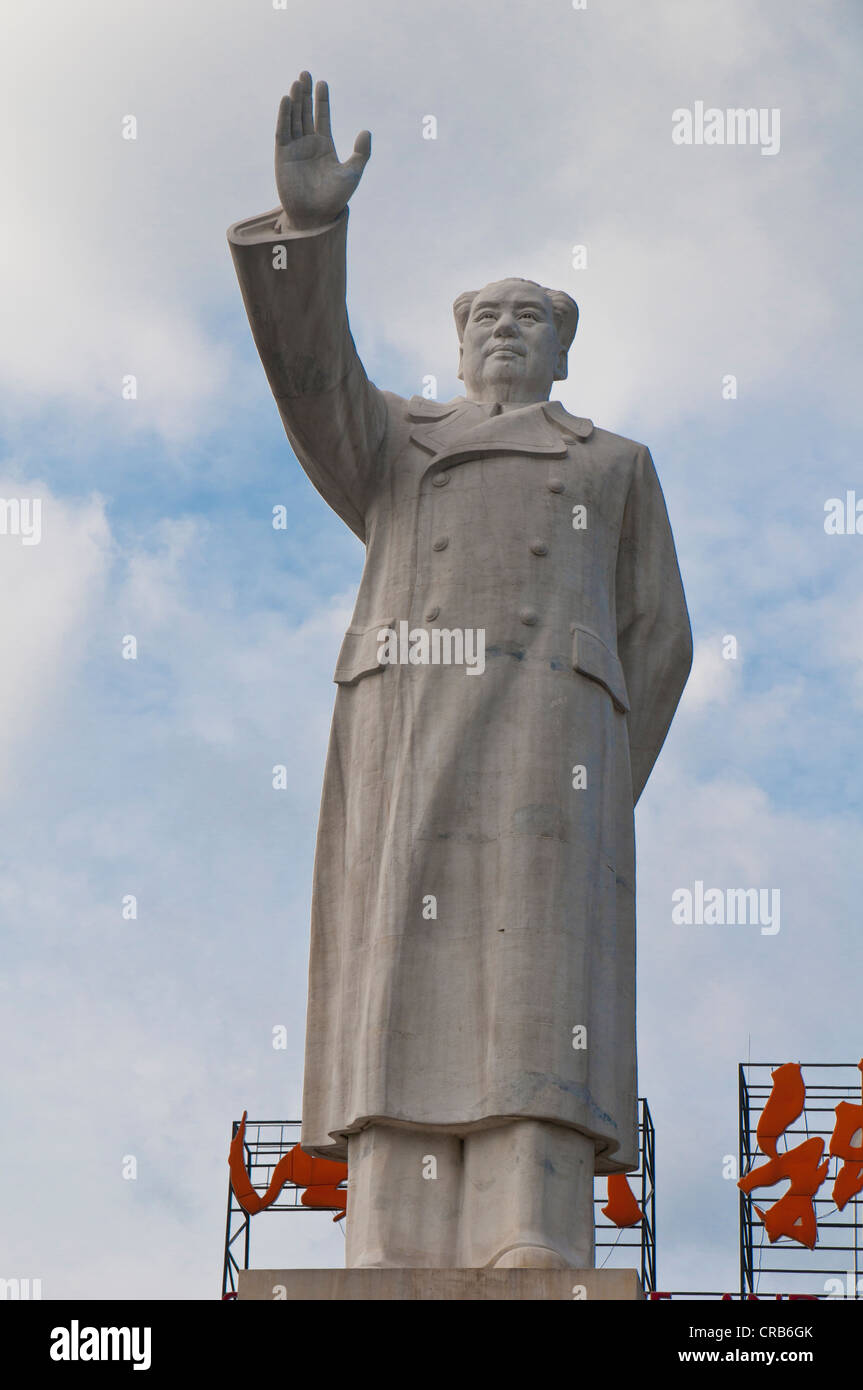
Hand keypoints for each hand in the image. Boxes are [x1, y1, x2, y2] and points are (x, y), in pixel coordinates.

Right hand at [275, 71, 370, 230]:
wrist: (316, 216)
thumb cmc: (335, 198)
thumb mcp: (353, 173)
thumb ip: (361, 153)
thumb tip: (366, 131)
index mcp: (325, 146)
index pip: (322, 117)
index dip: (322, 100)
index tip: (323, 83)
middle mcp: (308, 144)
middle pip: (306, 112)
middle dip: (305, 94)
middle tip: (306, 74)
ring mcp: (295, 149)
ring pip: (294, 118)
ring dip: (294, 100)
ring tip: (297, 82)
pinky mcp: (283, 156)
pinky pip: (282, 131)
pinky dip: (283, 116)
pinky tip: (286, 100)